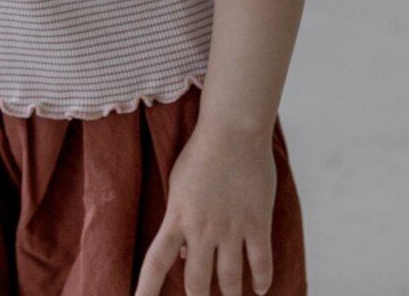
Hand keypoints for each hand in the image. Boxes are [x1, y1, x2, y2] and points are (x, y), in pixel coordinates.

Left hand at [135, 121, 276, 295]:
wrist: (233, 130)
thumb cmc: (202, 152)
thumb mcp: (179, 185)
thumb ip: (178, 219)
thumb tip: (179, 254)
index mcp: (178, 216)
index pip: (157, 261)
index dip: (148, 288)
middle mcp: (202, 229)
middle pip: (195, 281)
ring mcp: (231, 228)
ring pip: (229, 279)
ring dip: (229, 293)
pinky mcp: (257, 223)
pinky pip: (260, 263)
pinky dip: (261, 280)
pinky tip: (259, 289)